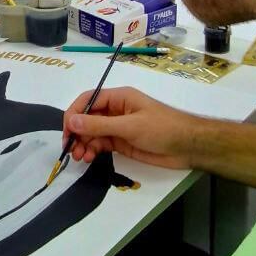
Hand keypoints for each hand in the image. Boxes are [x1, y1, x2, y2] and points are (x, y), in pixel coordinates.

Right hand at [63, 86, 196, 170]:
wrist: (188, 147)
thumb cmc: (162, 129)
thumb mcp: (129, 126)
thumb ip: (99, 125)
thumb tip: (71, 121)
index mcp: (119, 97)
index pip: (88, 100)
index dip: (74, 113)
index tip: (67, 131)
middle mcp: (116, 110)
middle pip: (87, 117)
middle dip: (77, 132)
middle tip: (71, 149)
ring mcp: (118, 127)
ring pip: (93, 133)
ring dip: (83, 143)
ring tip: (80, 157)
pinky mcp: (122, 142)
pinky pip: (101, 144)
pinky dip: (92, 150)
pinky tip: (89, 158)